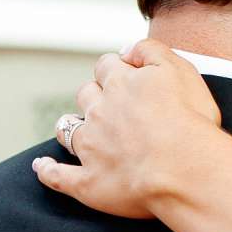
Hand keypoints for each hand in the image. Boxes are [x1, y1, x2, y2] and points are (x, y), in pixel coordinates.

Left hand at [32, 39, 225, 217]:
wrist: (185, 171)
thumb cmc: (191, 122)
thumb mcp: (181, 69)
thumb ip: (151, 50)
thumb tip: (125, 49)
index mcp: (121, 84)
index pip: (107, 65)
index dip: (115, 69)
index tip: (126, 75)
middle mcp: (99, 112)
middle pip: (86, 94)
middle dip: (94, 96)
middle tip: (111, 105)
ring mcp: (90, 148)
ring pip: (68, 129)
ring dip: (71, 126)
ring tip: (81, 131)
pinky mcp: (87, 182)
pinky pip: (57, 176)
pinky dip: (46, 170)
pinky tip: (41, 166)